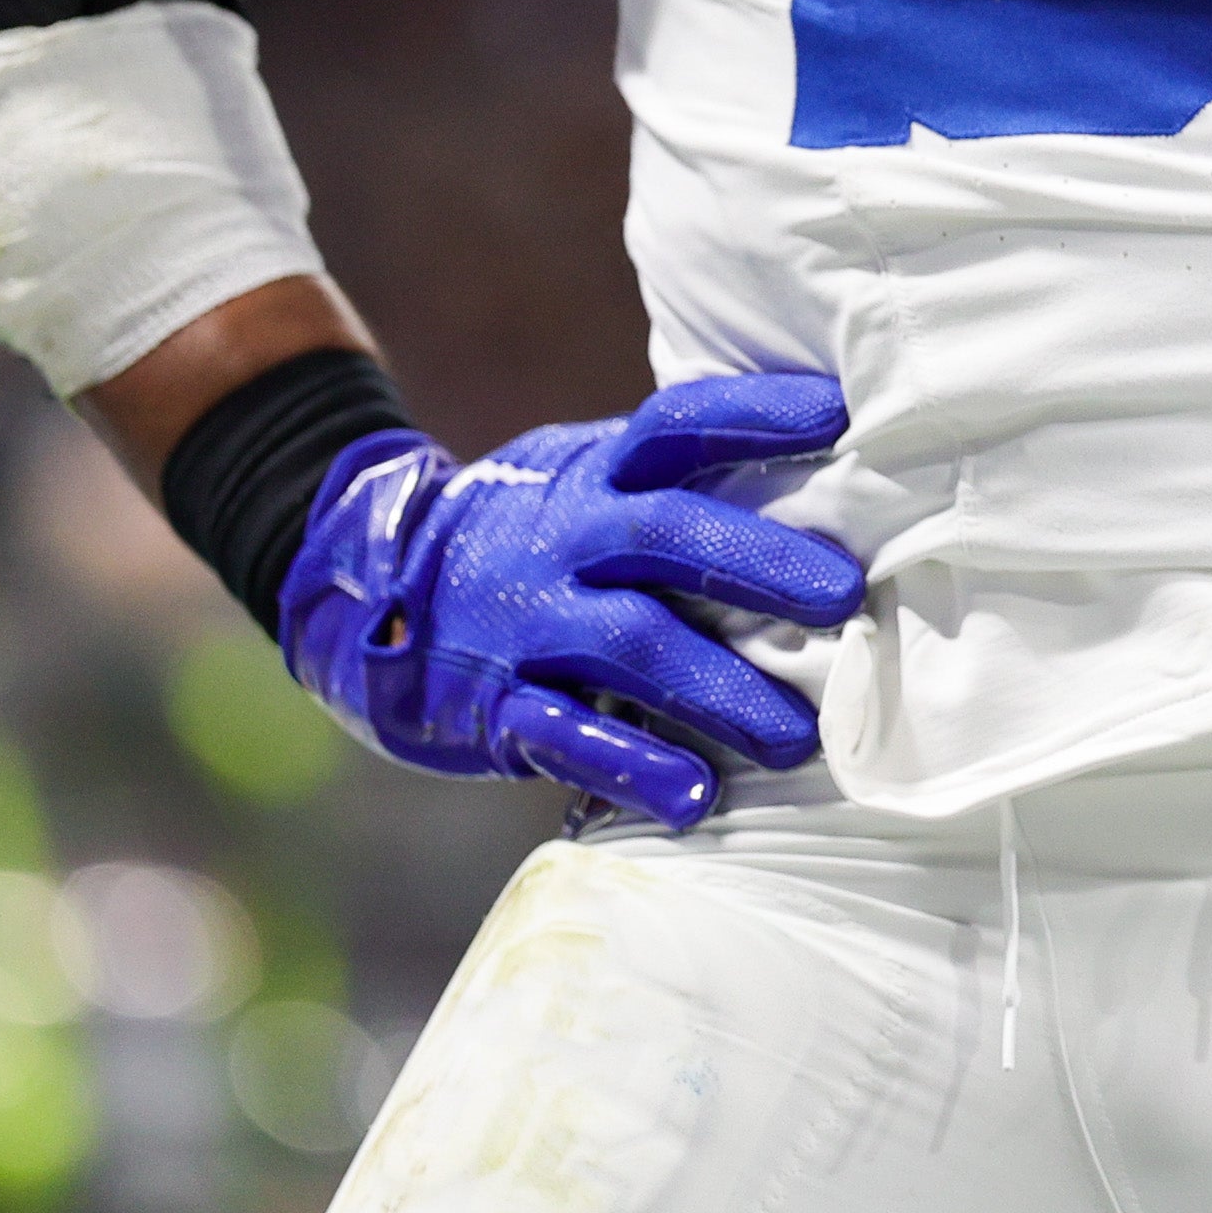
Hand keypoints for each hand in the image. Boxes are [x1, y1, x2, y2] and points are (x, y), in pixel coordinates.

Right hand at [276, 373, 866, 826]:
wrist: (365, 593)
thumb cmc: (526, 538)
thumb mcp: (579, 482)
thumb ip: (668, 484)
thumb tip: (822, 474)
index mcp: (594, 474)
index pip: (677, 423)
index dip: (754, 414)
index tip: (839, 414)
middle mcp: (565, 539)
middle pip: (668, 535)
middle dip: (759, 561)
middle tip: (846, 594)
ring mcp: (528, 622)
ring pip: (632, 644)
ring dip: (720, 689)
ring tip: (799, 738)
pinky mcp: (497, 704)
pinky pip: (568, 734)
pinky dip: (634, 766)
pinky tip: (694, 798)